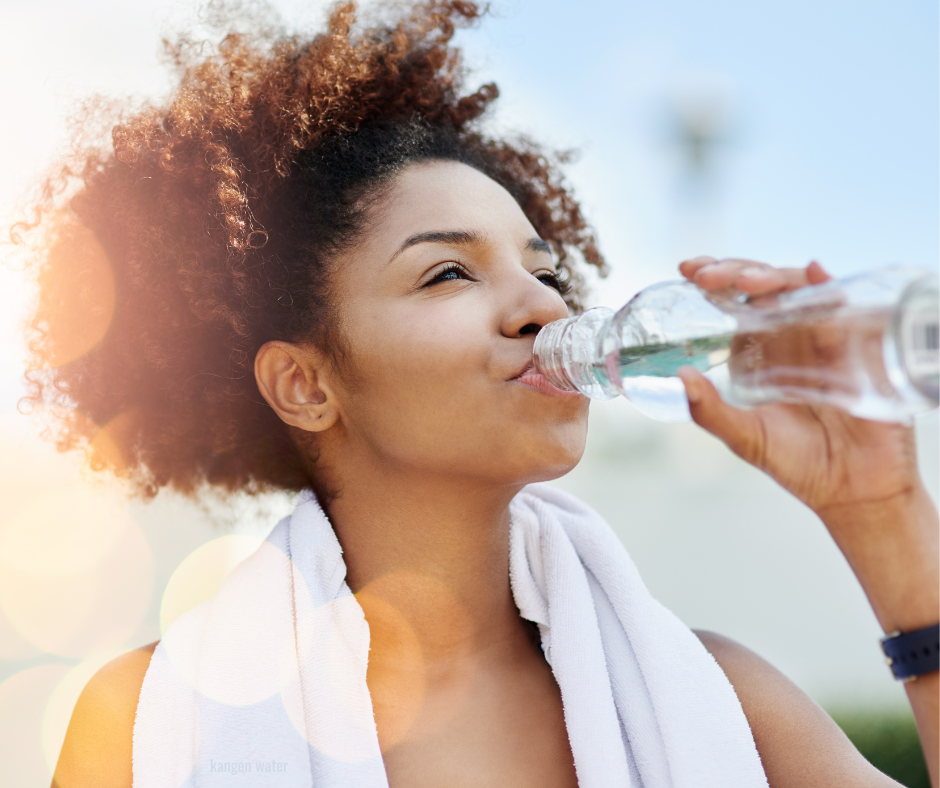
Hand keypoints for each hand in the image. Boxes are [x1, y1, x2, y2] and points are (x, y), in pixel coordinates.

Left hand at [675, 256, 921, 520]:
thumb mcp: (745, 437)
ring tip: (747, 284)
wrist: (854, 489)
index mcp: (759, 350)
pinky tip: (815, 274)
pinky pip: (845, 307)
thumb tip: (679, 377)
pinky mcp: (857, 345)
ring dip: (773, 277)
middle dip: (735, 272)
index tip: (688, 270)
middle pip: (764, 286)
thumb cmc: (798, 462)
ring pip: (799, 288)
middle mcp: (790, 336)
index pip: (735, 302)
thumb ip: (710, 411)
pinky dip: (828, 286)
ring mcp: (824, 336)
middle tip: (709, 276)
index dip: (714, 279)